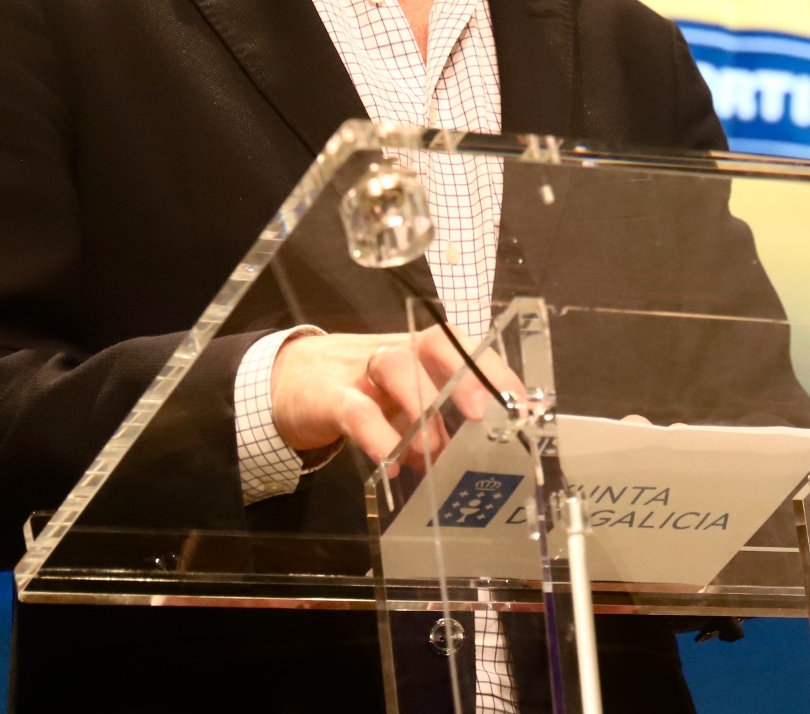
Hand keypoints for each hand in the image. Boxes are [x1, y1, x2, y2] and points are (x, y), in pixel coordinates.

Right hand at [269, 328, 520, 469]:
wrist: (290, 381)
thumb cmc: (361, 391)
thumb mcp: (403, 403)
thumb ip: (436, 425)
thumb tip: (473, 459)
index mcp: (419, 352)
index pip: (462, 346)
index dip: (493, 369)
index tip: (520, 402)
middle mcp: (395, 352)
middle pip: (433, 345)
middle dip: (464, 378)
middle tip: (483, 417)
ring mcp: (361, 370)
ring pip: (395, 365)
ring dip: (420, 406)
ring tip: (431, 448)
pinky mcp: (330, 396)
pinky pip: (355, 410)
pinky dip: (376, 436)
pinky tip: (391, 463)